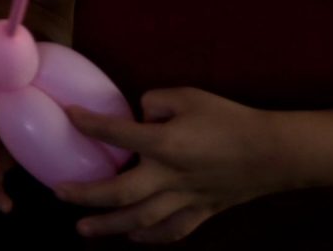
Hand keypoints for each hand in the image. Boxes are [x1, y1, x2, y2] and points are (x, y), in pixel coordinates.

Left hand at [53, 89, 284, 242]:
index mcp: (165, 144)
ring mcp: (185, 199)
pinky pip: (171, 231)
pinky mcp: (201, 212)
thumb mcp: (189, 96)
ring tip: (82, 228)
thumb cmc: (230, 119)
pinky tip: (132, 235)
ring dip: (108, 225)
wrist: (274, 153)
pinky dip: (149, 237)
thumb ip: (155, 102)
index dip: (88, 124)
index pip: (115, 134)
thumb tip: (137, 114)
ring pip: (140, 220)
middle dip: (85, 194)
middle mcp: (170, 177)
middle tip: (58, 193)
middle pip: (119, 192)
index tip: (69, 116)